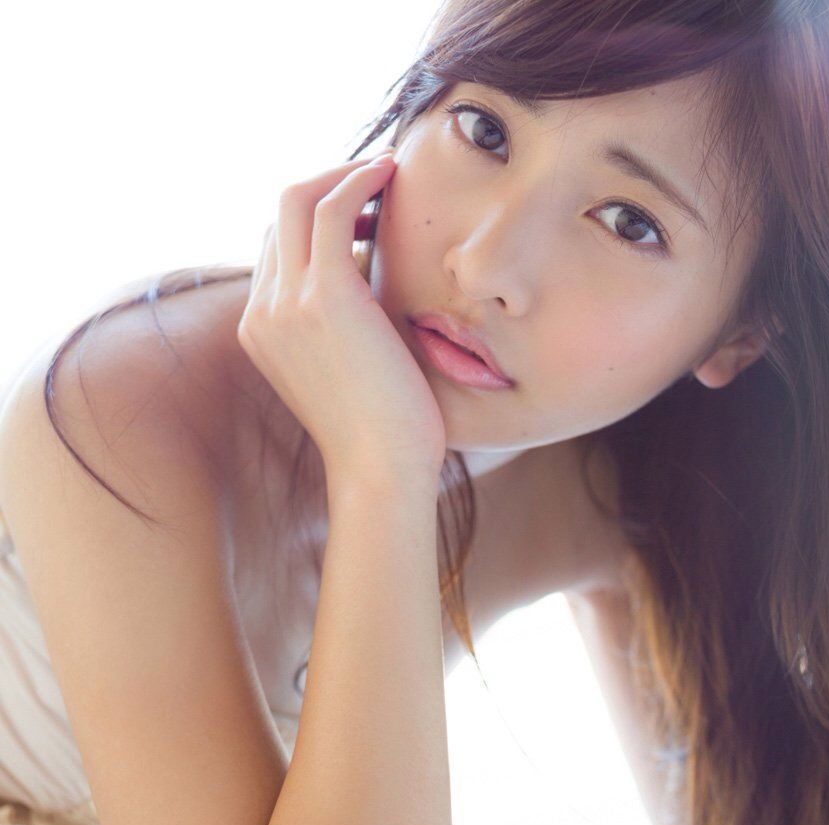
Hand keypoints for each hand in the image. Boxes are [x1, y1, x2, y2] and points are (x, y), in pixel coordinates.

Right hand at [236, 151, 447, 488]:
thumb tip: (370, 297)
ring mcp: (286, 302)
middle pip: (277, 212)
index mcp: (260, 330)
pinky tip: (391, 176)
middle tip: (374, 180)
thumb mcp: (344, 373)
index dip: (317, 219)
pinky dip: (360, 181)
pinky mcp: (324, 295)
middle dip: (325, 183)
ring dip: (344, 174)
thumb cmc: (380, 434)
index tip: (365, 217)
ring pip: (299, 198)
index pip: (275, 246)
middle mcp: (262, 311)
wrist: (382, 471)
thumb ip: (340, 329)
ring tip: (387, 173)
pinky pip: (333, 208)